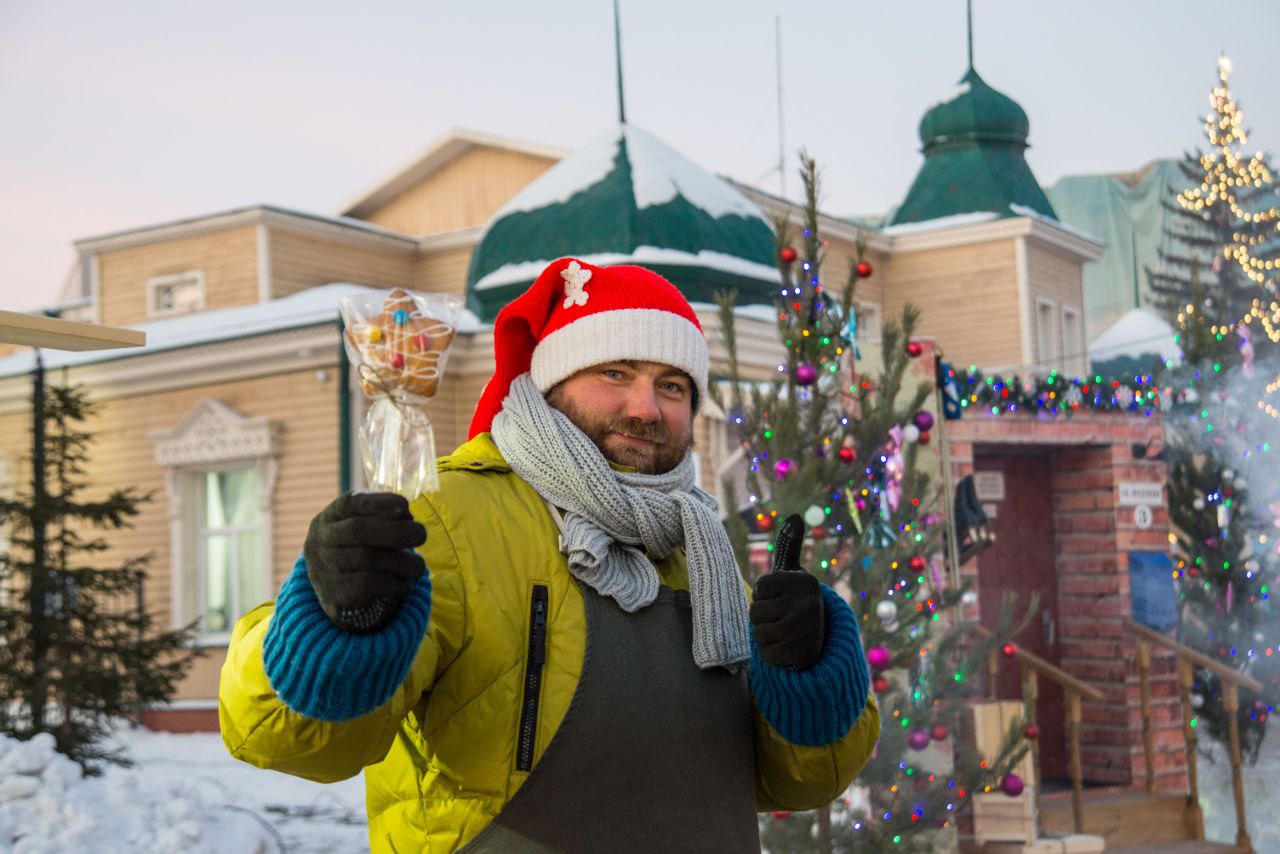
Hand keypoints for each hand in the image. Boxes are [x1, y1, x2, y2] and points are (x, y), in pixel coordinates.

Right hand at [303, 492, 426, 632]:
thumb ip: (383, 516)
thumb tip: (407, 518)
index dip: (379, 503)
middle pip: (358, 530)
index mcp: (331, 516)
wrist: (333, 586)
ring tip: (418, 566)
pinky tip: (404, 583)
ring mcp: (324, 567)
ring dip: (402, 562)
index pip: (351, 503)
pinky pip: (368, 585)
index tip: (405, 507)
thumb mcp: (362, 524)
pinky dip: (393, 582)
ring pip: (367, 559)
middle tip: (421, 535)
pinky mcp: (334, 594)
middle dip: (396, 531)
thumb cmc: (358, 546)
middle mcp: (322, 539)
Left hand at [750, 514, 824, 669]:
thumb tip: (795, 516)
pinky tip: (785, 648)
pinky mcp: (803, 653)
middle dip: (761, 618)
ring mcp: (806, 629)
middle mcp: (808, 603)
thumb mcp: (792, 572)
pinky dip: (771, 655)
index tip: (778, 598)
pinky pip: (767, 655)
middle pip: (755, 612)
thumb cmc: (794, 600)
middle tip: (780, 618)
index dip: (763, 596)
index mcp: (803, 580)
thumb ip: (789, 545)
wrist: (819, 638)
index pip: (759, 588)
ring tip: (782, 632)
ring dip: (765, 637)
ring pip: (759, 634)